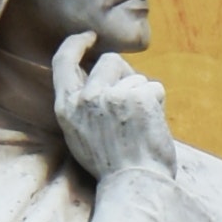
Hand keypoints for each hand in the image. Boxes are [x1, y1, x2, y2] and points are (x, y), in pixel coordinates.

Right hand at [51, 31, 175, 186]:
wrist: (134, 185)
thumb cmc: (112, 165)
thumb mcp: (79, 135)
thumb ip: (80, 104)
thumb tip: (91, 77)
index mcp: (67, 107)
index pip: (63, 61)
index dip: (76, 43)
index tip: (90, 37)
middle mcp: (86, 98)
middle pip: (110, 61)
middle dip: (126, 74)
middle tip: (133, 102)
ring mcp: (112, 96)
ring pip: (136, 77)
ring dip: (143, 95)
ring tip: (140, 126)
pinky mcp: (138, 97)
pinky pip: (154, 88)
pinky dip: (158, 105)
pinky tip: (152, 127)